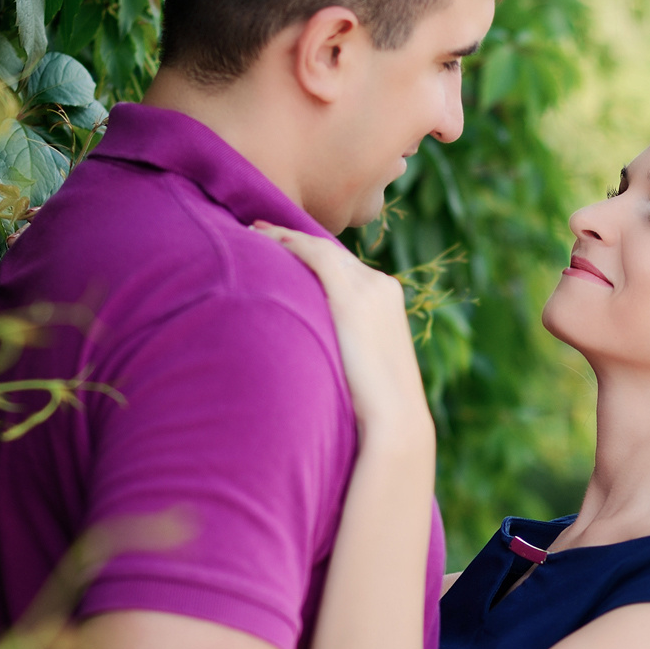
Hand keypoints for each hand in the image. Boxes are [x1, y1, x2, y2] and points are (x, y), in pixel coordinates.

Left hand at [252, 221, 429, 444]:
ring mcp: (369, 288)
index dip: (310, 251)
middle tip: (260, 231)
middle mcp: (381, 285)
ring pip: (320, 249)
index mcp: (388, 298)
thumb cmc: (377, 405)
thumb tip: (316, 346)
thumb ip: (346, 342)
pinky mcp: (352, 297)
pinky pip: (315, 256)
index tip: (283, 247)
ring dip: (285, 238)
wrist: (396, 417)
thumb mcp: (365, 363)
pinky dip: (289, 244)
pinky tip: (263, 242)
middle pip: (332, 253)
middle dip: (295, 239)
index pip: (345, 265)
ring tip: (253, 232)